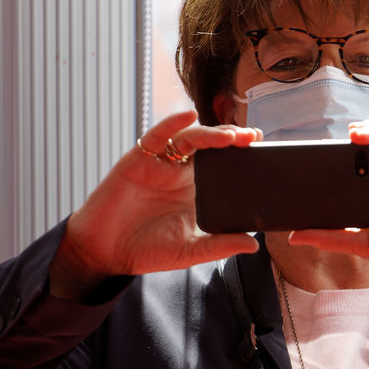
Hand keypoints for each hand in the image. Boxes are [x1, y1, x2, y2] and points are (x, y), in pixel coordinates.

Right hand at [50, 112, 262, 299]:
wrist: (105, 252)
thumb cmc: (147, 251)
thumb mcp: (189, 252)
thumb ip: (219, 246)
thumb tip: (253, 245)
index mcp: (198, 192)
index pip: (225, 167)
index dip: (242, 156)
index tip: (263, 151)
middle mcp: (182, 174)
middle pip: (211, 147)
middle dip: (233, 139)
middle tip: (252, 137)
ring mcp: (161, 165)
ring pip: (190, 139)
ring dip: (211, 133)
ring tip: (229, 136)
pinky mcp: (139, 159)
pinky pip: (158, 135)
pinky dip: (173, 123)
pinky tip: (189, 116)